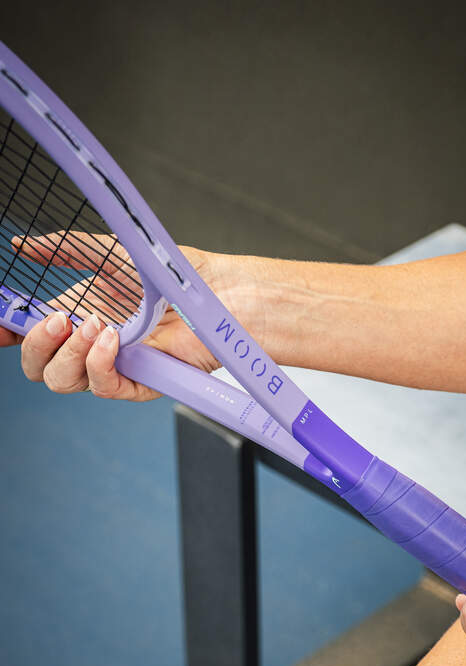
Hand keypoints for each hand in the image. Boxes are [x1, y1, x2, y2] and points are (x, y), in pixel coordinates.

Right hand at [10, 233, 260, 399]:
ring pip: (62, 380)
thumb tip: (20, 244)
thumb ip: (64, 251)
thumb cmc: (170, 273)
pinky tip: (112, 339)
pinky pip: (102, 387)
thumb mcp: (109, 254)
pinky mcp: (138, 382)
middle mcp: (90, 345)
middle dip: (36, 343)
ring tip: (95, 323)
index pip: (30, 335)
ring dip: (68, 352)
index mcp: (77, 316)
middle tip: (58, 318)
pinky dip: (99, 363)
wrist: (214, 291)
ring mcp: (113, 365)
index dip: (9, 333)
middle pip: (38, 365)